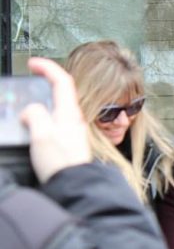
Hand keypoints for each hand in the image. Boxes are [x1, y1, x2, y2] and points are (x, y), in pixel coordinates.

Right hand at [20, 57, 91, 183]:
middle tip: (30, 81)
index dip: (48, 67)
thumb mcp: (42, 134)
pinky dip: (42, 119)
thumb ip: (35, 115)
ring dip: (41, 103)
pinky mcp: (67, 143)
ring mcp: (71, 131)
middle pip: (60, 94)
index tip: (34, 63)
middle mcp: (73, 120)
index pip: (62, 81)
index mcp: (69, 113)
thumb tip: (31, 110)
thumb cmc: (61, 163)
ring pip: (56, 109)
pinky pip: (54, 124)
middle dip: (44, 84)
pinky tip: (32, 128)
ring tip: (25, 106)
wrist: (74, 185)